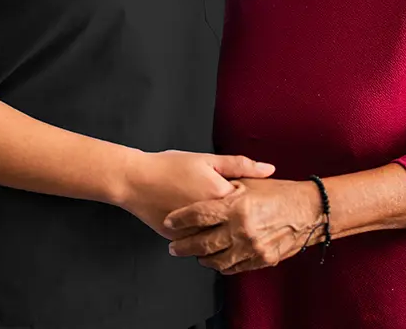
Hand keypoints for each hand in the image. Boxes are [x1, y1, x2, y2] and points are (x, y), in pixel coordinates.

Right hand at [120, 151, 274, 239]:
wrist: (136, 180)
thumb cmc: (170, 166)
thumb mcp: (207, 160)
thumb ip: (240, 165)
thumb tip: (269, 169)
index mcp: (221, 196)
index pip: (251, 205)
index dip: (255, 201)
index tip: (257, 198)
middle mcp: (210, 219)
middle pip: (238, 227)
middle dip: (244, 222)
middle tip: (246, 215)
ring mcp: (195, 233)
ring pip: (220, 241)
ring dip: (227, 235)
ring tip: (231, 225)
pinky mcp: (181, 241)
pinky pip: (201, 245)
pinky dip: (206, 238)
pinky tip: (208, 229)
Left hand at [165, 178, 320, 274]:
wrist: (309, 211)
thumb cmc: (279, 193)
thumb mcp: (251, 181)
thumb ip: (226, 182)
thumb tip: (205, 183)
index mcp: (236, 205)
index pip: (198, 214)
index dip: (180, 219)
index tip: (169, 221)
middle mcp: (241, 228)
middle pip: (202, 242)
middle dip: (183, 245)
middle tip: (173, 245)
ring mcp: (251, 247)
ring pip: (216, 260)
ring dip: (200, 257)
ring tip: (193, 253)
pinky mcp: (261, 260)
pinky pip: (233, 268)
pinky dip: (221, 265)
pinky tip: (215, 260)